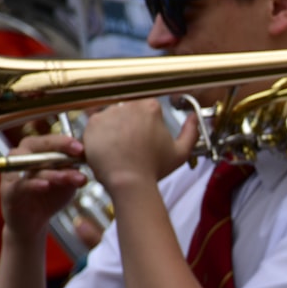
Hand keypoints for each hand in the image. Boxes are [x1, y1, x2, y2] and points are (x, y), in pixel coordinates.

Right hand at [1, 135, 87, 240]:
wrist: (33, 223)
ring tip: (71, 177)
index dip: (65, 141)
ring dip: (54, 171)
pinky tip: (46, 185)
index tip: (82, 147)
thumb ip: (74, 170)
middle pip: (36, 145)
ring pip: (32, 166)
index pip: (49, 140)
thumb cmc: (50, 196)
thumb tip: (88, 159)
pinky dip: (34, 184)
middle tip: (78, 152)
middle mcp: (20, 157)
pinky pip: (21, 184)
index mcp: (34, 151)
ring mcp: (12, 173)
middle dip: (59, 147)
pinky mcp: (8, 191)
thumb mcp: (67, 182)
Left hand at [81, 98, 198, 194]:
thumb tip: (194, 118)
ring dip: (115, 129)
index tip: (146, 135)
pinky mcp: (93, 123)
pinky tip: (109, 149)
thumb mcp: (181, 153)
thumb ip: (191, 132)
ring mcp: (109, 113)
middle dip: (130, 125)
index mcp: (151, 108)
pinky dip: (100, 136)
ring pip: (112, 117)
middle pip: (129, 111)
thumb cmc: (153, 169)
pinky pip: (96, 124)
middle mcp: (129, 106)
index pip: (148, 108)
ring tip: (120, 149)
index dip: (147, 123)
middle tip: (133, 144)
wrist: (129, 182)